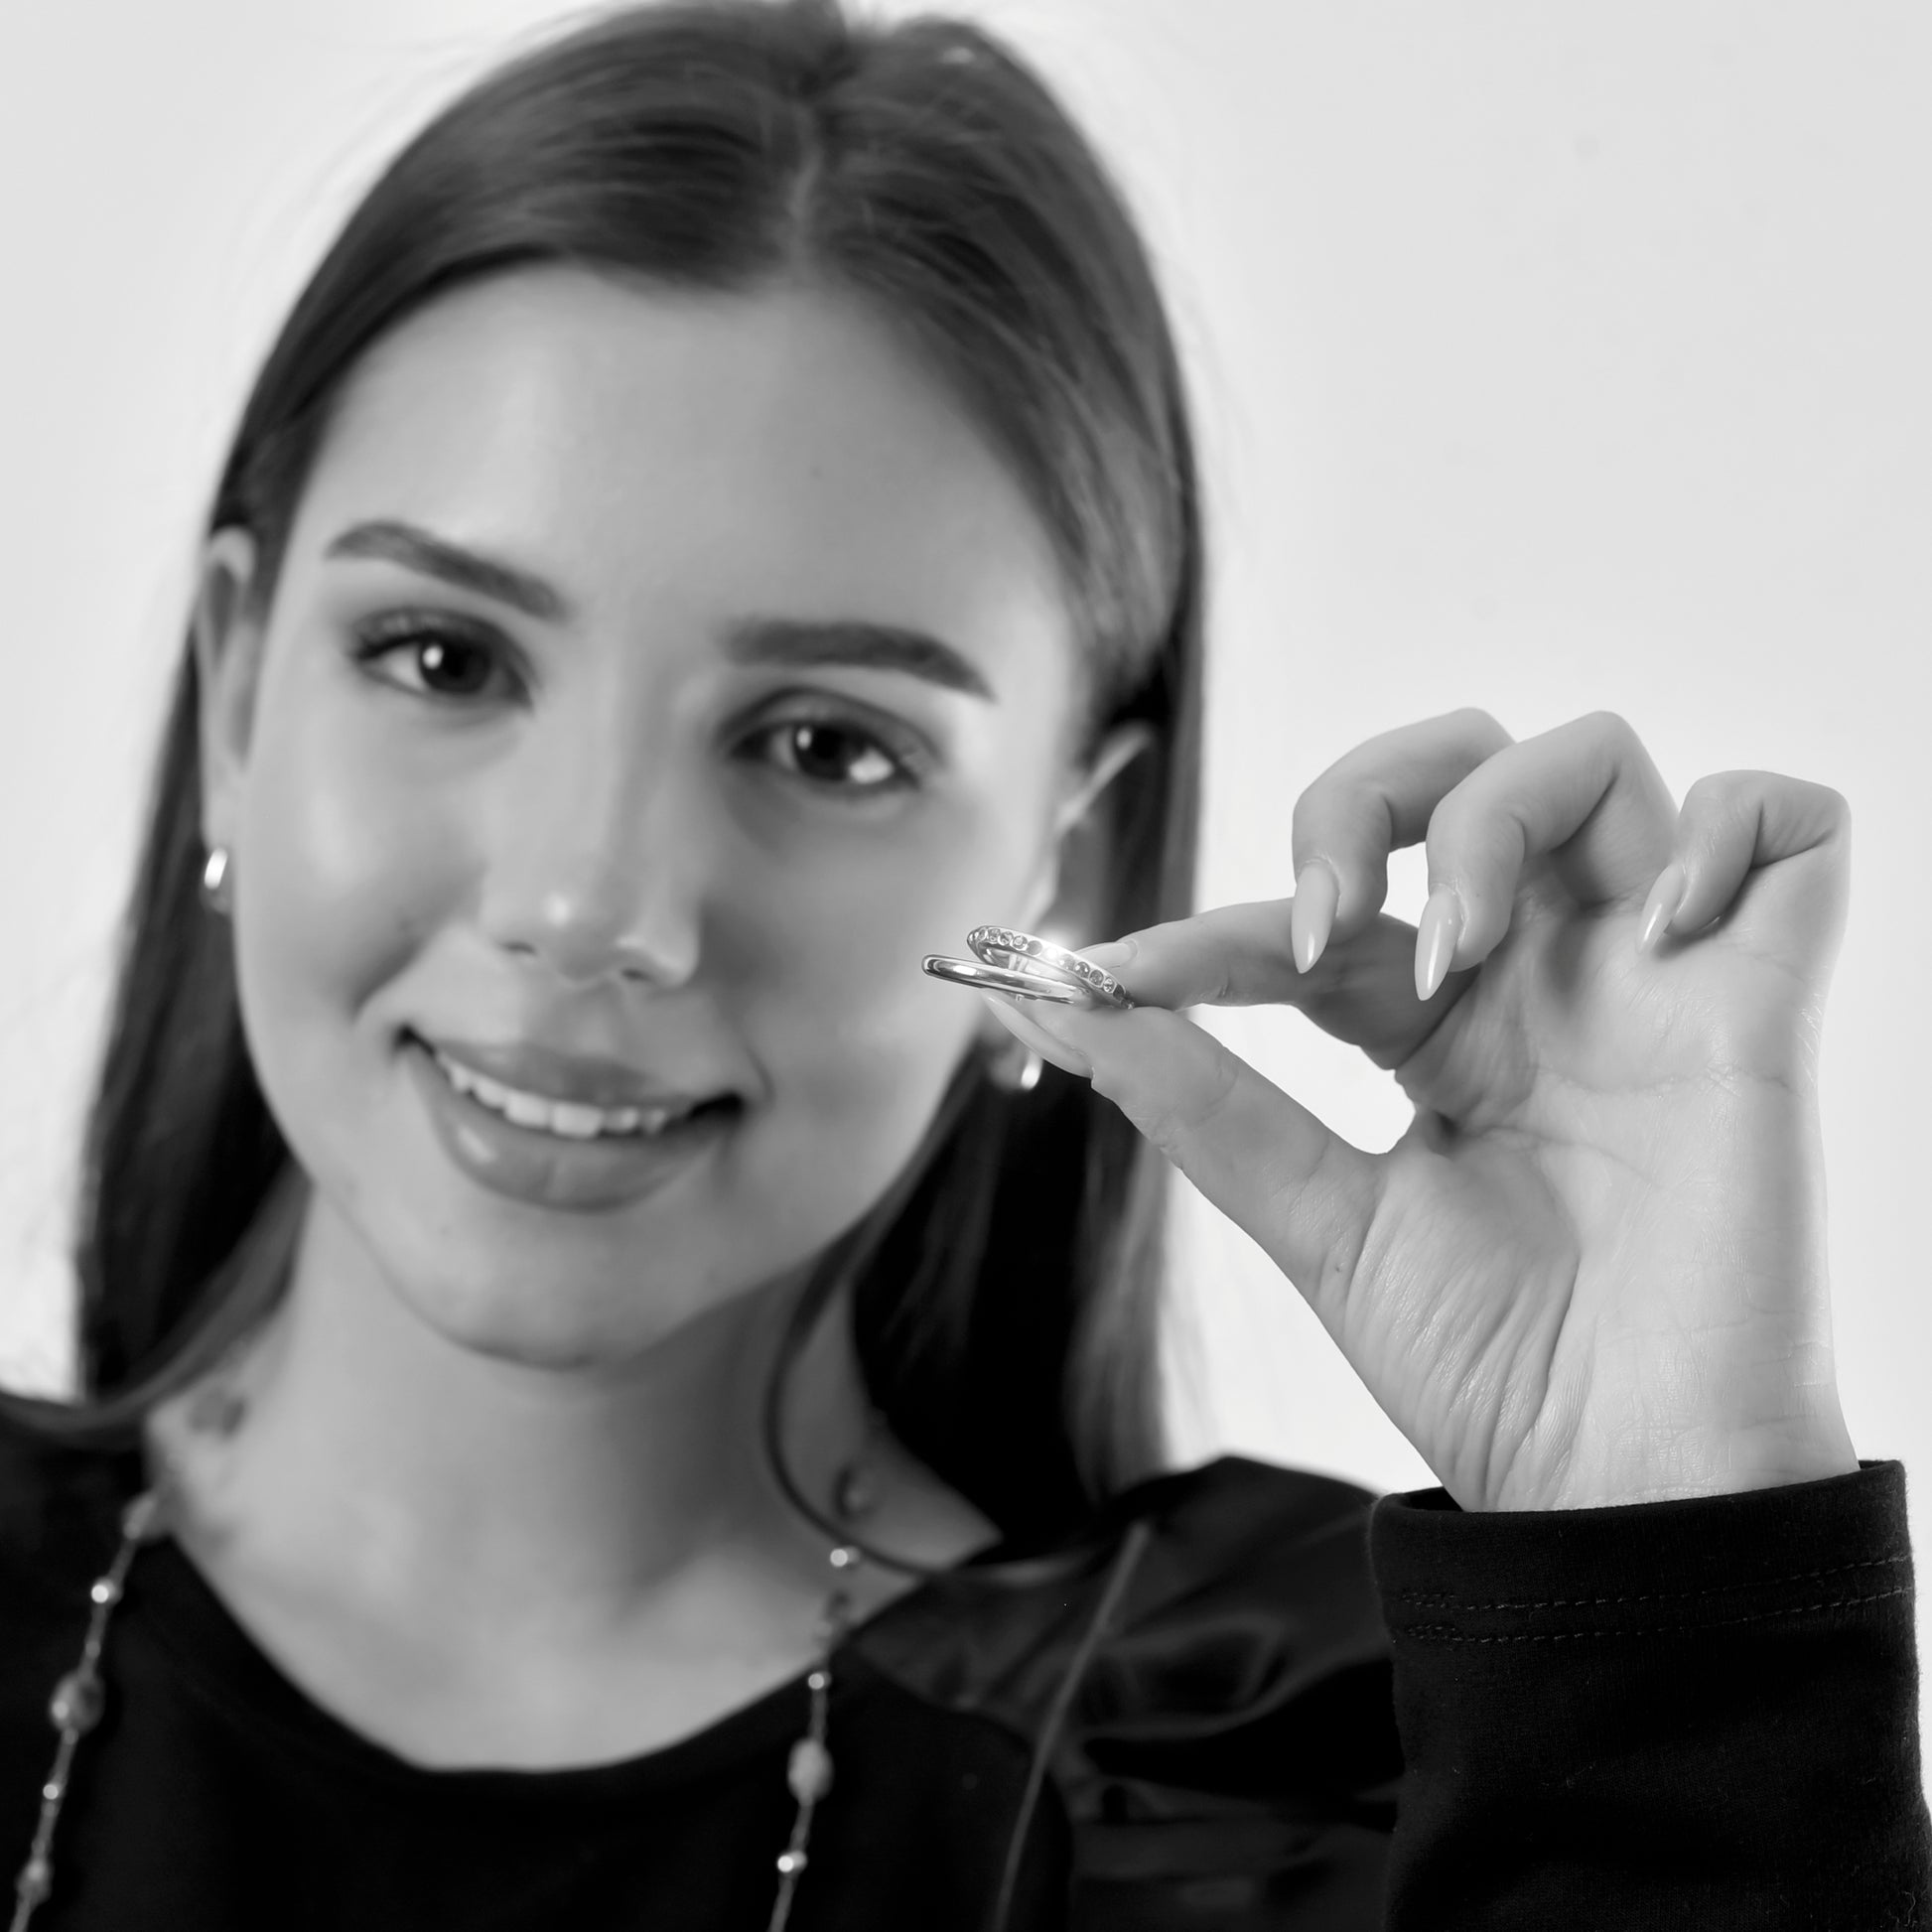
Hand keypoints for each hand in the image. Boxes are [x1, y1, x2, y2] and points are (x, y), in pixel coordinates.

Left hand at [989, 710, 1861, 1511]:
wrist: (1621, 1488)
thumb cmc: (1490, 1370)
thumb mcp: (1313, 1217)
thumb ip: (1194, 1100)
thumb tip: (1052, 1003)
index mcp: (1440, 1031)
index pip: (1322, 911)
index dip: (1212, 927)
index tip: (1117, 974)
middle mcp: (1540, 983)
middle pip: (1460, 767)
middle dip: (1364, 801)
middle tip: (1329, 924)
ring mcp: (1650, 981)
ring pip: (1593, 762)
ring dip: (1496, 814)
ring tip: (1462, 950)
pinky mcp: (1762, 1002)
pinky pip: (1791, 829)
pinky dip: (1724, 832)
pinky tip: (1655, 932)